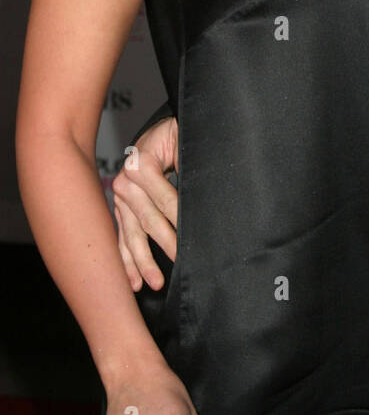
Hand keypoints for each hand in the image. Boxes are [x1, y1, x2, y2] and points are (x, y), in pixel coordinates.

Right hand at [112, 117, 177, 291]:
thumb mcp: (184, 144)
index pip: (165, 198)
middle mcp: (126, 182)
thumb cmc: (175, 138)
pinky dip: (127, 261)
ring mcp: (120, 198)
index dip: (179, 218)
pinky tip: (133, 282)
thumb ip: (189, 168)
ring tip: (155, 283)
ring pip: (132, 234)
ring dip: (143, 262)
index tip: (193, 239)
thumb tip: (202, 199)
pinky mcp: (120, 210)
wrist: (157, 131)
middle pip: (148, 219)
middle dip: (166, 244)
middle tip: (182, 262)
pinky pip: (121, 238)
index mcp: (140, 163)